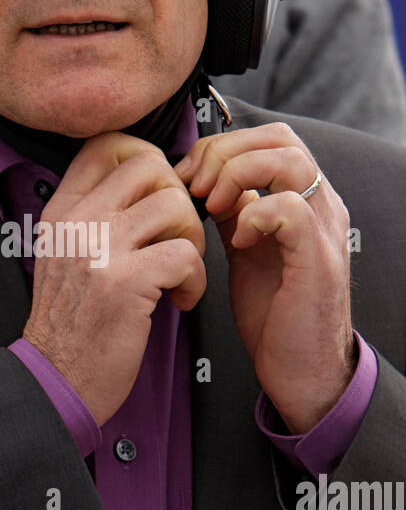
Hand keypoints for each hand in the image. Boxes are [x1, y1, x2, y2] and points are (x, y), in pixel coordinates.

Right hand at [22, 131, 209, 425]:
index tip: (159, 196)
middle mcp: (77, 222)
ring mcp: (99, 250)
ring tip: (180, 272)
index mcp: (62, 211)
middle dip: (179, 198)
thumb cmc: (71, 324)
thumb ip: (95, 217)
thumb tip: (149, 185)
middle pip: (150, 164)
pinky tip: (180, 301)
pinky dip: (196, 281)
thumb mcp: (64, 256)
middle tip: (176, 237)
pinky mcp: (125, 283)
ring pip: (176, 205)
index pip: (107, 144)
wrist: (55, 380)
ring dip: (192, 241)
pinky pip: (186, 255)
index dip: (148, 159)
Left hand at [174, 122, 355, 432]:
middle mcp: (321, 206)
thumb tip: (198, 180)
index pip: (269, 137)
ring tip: (211, 206)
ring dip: (237, 175)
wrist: (302, 371)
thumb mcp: (245, 250)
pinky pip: (290, 208)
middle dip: (224, 153)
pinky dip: (254, 214)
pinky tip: (236, 239)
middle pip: (279, 137)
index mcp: (303, 198)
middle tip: (192, 186)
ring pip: (289, 160)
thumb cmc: (273, 314)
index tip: (185, 176)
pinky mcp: (318, 260)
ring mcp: (325, 230)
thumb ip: (232, 211)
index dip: (220, 146)